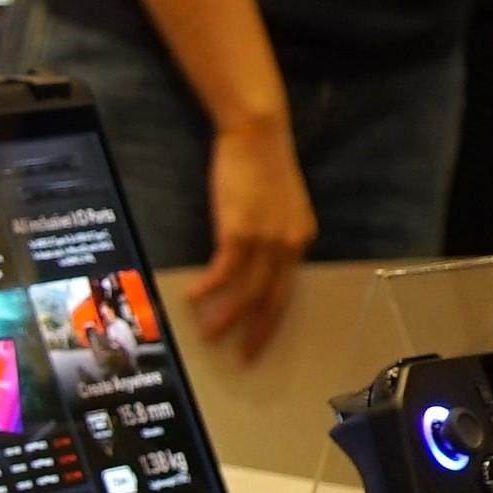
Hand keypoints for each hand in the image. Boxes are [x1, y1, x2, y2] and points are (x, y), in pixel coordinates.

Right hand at [191, 120, 318, 355]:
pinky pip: (225, 271)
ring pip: (249, 292)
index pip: (287, 290)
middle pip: (274, 300)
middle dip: (257, 333)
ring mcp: (266, 239)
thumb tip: (249, 257)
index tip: (257, 341)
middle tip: (243, 358)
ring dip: (228, 317)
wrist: (258, 134)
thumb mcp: (276, 204)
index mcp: (300, 239)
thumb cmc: (261, 163)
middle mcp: (289, 244)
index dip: (271, 320)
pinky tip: (193, 299)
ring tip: (209, 335)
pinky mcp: (241, 231)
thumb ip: (270, 233)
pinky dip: (210, 289)